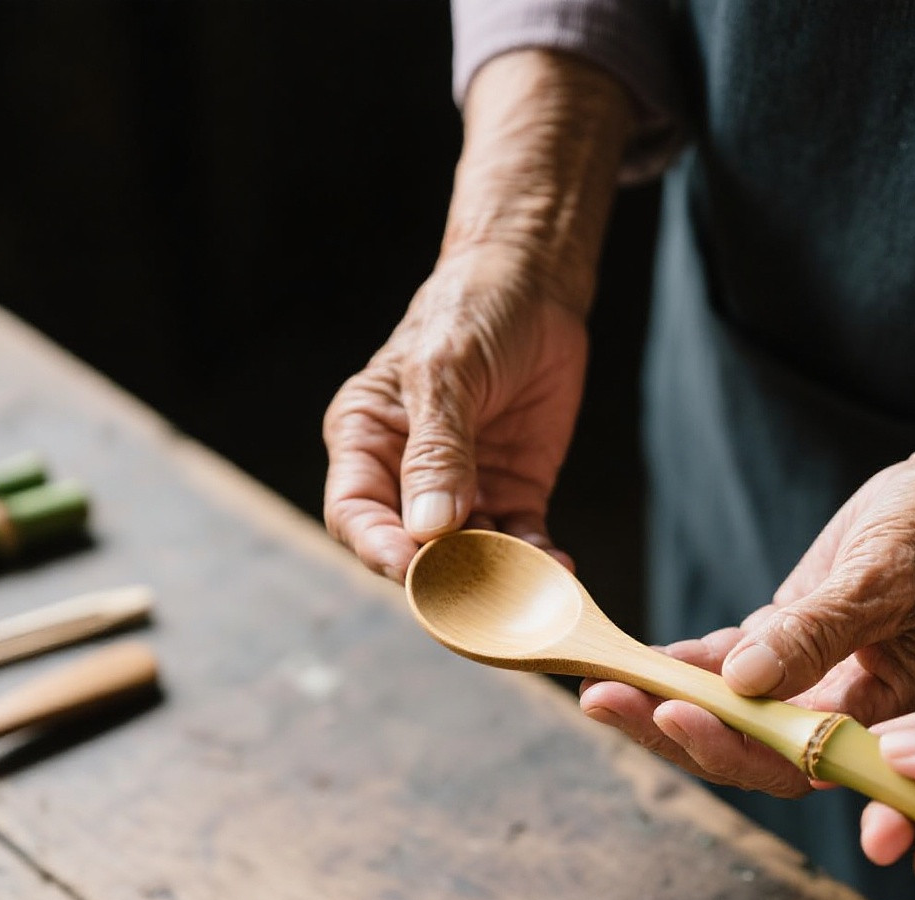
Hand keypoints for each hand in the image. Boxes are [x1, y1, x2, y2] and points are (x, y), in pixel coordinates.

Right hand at [323, 50, 631, 578]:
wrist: (536, 288)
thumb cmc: (471, 311)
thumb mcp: (446, 370)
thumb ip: (437, 450)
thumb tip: (428, 529)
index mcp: (366, 442)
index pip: (356, 514)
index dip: (378, 548)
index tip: (412, 568)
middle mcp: (407, 478)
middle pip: (412, 550)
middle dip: (444, 577)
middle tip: (480, 596)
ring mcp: (463, 492)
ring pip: (470, 557)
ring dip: (498, 578)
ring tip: (530, 588)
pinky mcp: (512, 496)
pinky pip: (520, 544)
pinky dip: (538, 562)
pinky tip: (558, 570)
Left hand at [582, 449, 914, 794]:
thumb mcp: (881, 582)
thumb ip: (817, 634)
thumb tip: (745, 680)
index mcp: (878, 720)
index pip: (789, 761)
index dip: (726, 749)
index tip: (672, 716)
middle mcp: (838, 714)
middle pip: (742, 746)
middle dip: (669, 728)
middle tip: (603, 698)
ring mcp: (807, 684)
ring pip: (726, 711)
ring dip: (662, 698)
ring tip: (601, 682)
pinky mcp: (787, 649)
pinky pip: (725, 668)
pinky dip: (684, 665)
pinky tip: (640, 657)